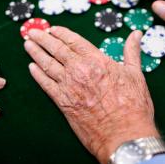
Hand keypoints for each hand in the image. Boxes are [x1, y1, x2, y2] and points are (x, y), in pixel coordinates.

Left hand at [24, 26, 157, 163]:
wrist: (123, 134)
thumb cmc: (133, 106)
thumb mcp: (135, 74)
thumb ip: (132, 52)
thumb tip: (136, 34)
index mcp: (97, 60)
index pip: (74, 41)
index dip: (61, 33)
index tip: (53, 29)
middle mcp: (79, 70)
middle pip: (57, 50)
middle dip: (43, 39)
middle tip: (33, 32)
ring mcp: (69, 86)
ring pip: (47, 65)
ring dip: (36, 53)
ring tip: (28, 45)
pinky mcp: (63, 103)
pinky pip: (46, 85)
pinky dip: (37, 75)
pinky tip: (31, 68)